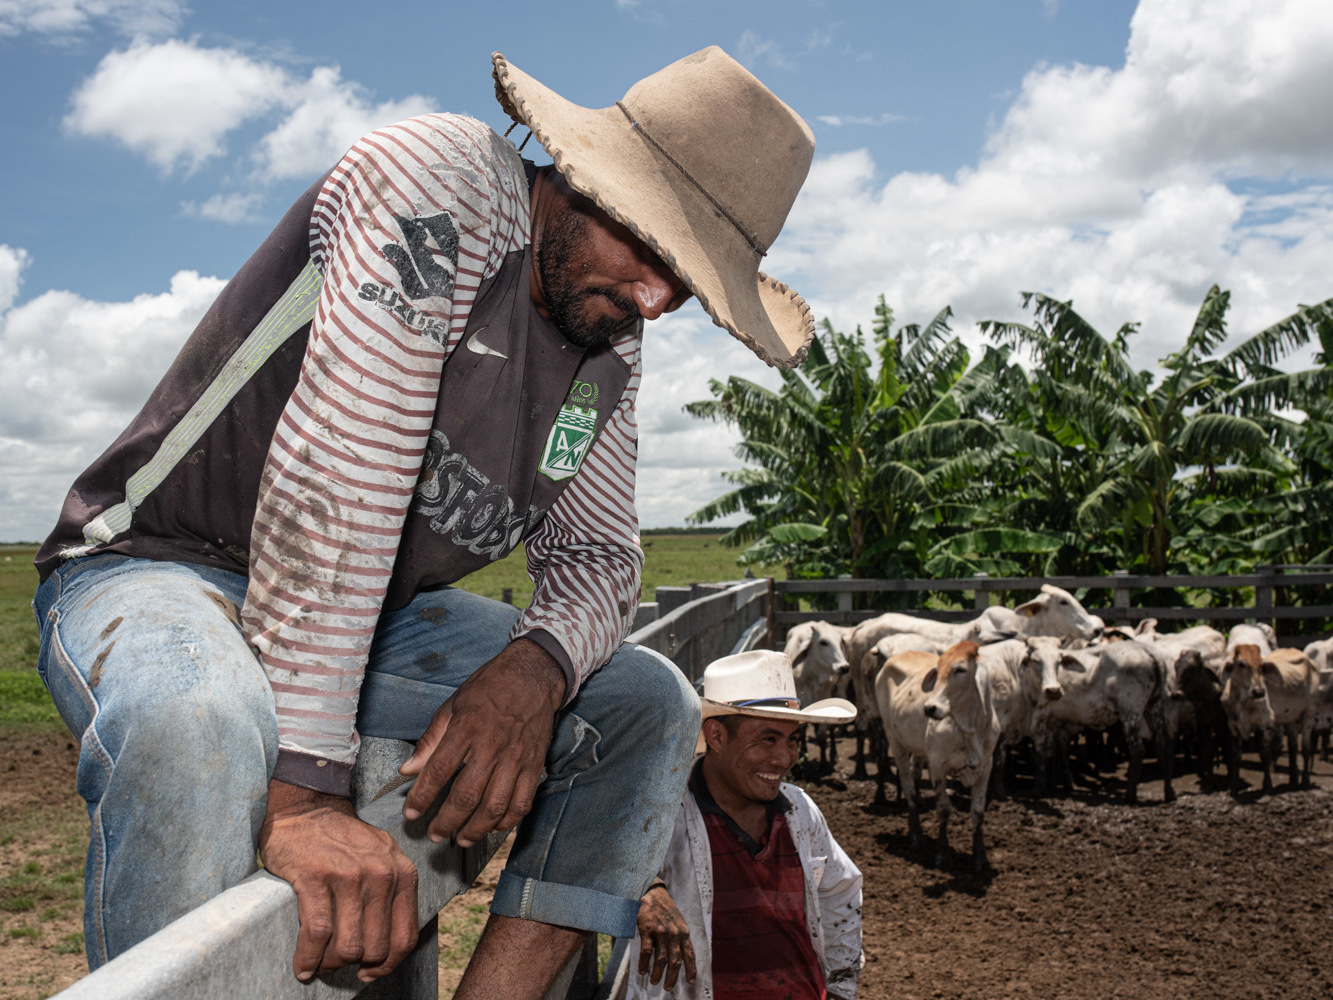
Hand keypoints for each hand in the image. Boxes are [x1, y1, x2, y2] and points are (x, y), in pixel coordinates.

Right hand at [259, 780, 419, 982]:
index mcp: (402, 872)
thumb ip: (391, 893)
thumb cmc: (342, 842)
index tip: (368, 973)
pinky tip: (302, 966)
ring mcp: (349, 875)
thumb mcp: (382, 859)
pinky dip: (308, 957)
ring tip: (318, 965)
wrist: (307, 809)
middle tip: (337, 965)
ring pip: (347, 946)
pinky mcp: (316, 877)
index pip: (405, 936)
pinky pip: (317, 933)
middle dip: (354, 965)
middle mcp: (381, 874)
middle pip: (375, 947)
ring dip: (330, 964)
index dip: (387, 964)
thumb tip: (387, 949)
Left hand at [399, 638, 565, 847]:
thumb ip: (431, 740)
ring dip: (476, 829)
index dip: (421, 797)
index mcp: (467, 728)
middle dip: (446, 822)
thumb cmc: (489, 687)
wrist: (533, 675)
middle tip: (435, 834)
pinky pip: (522, 802)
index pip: (438, 771)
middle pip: (466, 795)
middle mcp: (492, 746)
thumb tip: (408, 769)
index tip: (411, 814)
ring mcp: (516, 757)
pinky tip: (493, 827)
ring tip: (461, 838)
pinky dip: (507, 821)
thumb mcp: (453, 704)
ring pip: (495, 806)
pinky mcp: (534, 764)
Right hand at [637, 884, 696, 988]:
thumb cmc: (665, 910)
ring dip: (657, 973)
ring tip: (654, 981)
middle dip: (672, 977)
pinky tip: (642, 971)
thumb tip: (681, 959)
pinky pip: (646, 952)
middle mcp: (674, 933)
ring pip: (661, 959)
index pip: (690, 954)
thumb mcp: (678, 922)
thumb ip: (680, 938)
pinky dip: (644, 964)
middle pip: (675, 961)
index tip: (690, 982)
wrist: (652, 894)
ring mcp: (661, 932)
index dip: (691, 969)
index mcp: (684, 932)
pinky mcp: (647, 930)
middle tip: (668, 988)